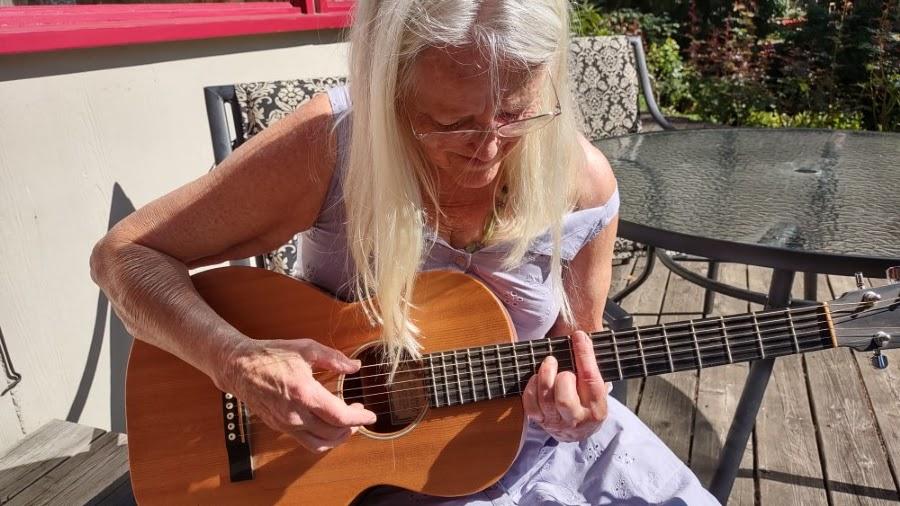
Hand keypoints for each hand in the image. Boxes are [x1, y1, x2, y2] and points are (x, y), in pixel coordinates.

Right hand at [217, 338, 376, 452]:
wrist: (238, 367)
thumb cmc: (270, 355)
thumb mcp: (306, 349)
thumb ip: (334, 358)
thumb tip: (355, 367)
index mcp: (304, 392)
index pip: (339, 416)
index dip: (360, 418)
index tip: (371, 415)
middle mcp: (294, 413)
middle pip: (333, 433)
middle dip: (352, 427)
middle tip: (359, 412)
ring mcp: (286, 423)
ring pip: (319, 444)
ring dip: (338, 438)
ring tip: (347, 425)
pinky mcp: (279, 427)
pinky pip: (306, 442)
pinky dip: (322, 439)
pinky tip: (327, 425)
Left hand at [522, 331, 607, 441]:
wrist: (579, 432)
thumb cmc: (588, 403)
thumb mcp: (598, 389)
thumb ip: (592, 368)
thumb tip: (582, 340)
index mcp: (596, 407)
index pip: (590, 378)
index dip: (583, 355)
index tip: (578, 336)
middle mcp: (577, 418)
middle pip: (564, 398)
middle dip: (562, 376)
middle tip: (562, 365)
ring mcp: (557, 421)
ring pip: (545, 399)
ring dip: (545, 376)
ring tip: (549, 364)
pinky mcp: (540, 421)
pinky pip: (531, 404)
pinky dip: (531, 387)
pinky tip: (537, 378)